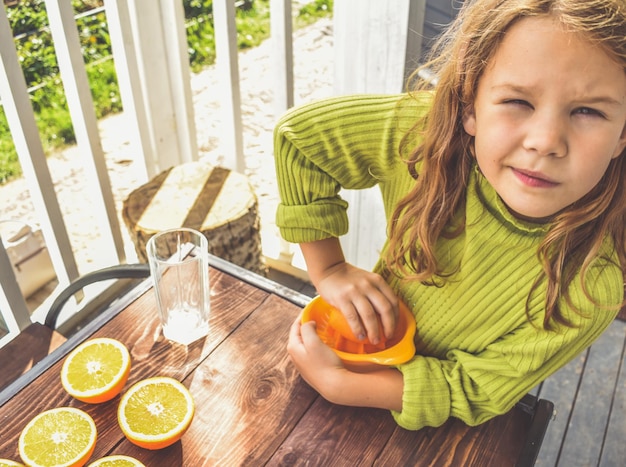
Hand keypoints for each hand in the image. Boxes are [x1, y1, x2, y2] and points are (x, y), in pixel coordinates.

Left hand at [287, 314, 404, 410]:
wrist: (334, 385)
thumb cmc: (324, 363)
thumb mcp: (313, 341)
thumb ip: (307, 328)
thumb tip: (308, 323)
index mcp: (293, 347)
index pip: (295, 326)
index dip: (303, 316)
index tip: (312, 309)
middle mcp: (295, 356)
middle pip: (300, 335)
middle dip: (307, 325)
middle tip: (318, 318)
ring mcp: (303, 364)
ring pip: (306, 344)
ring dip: (312, 335)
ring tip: (322, 329)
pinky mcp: (312, 369)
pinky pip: (312, 352)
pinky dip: (316, 345)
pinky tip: (325, 344)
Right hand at [316, 262, 398, 344]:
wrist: (329, 270)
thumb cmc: (349, 279)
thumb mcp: (367, 280)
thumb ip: (376, 293)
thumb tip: (385, 316)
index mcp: (377, 281)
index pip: (393, 301)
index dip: (396, 317)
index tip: (394, 327)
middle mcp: (368, 285)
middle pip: (384, 309)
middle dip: (389, 326)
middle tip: (388, 337)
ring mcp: (354, 292)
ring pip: (369, 315)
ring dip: (374, 331)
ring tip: (374, 340)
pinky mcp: (342, 298)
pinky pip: (353, 317)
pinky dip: (358, 329)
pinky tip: (360, 336)